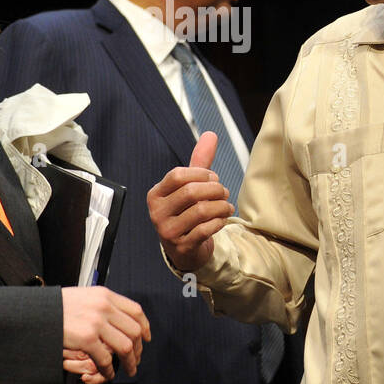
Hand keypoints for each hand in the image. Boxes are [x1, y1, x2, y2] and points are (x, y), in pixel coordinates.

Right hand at [60, 286, 150, 380]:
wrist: (32, 311)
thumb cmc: (53, 306)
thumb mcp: (83, 296)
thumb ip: (101, 304)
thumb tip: (116, 317)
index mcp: (105, 295)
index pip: (136, 311)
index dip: (145, 326)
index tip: (147, 337)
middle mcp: (104, 307)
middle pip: (135, 330)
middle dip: (139, 349)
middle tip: (136, 359)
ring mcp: (96, 322)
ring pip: (126, 346)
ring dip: (130, 361)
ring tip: (128, 369)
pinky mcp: (87, 338)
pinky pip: (106, 358)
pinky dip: (110, 369)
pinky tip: (109, 372)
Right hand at [147, 132, 233, 270]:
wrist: (185, 250)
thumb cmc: (187, 213)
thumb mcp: (190, 187)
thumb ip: (200, 162)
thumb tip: (210, 134)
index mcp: (156, 194)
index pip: (178, 175)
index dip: (201, 173)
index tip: (214, 177)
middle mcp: (157, 212)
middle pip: (191, 192)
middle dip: (215, 190)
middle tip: (224, 193)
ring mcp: (168, 231)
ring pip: (201, 211)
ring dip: (221, 206)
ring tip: (227, 206)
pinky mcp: (182, 246)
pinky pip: (205, 230)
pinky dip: (219, 222)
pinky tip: (222, 219)